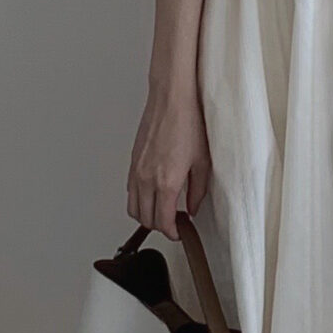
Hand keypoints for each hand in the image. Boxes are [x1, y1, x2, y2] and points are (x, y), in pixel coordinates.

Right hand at [126, 84, 210, 238]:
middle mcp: (147, 179)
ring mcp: (136, 171)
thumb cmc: (188, 122)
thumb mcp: (203, 161)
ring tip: (163, 210)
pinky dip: (139, 199)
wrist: (171, 99)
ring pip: (133, 207)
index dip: (172, 232)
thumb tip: (193, 207)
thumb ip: (197, 190)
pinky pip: (130, 190)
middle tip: (174, 223)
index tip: (179, 231)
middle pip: (145, 218)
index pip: (163, 221)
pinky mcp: (132, 162)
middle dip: (159, 226)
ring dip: (146, 214)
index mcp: (166, 182)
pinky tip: (153, 193)